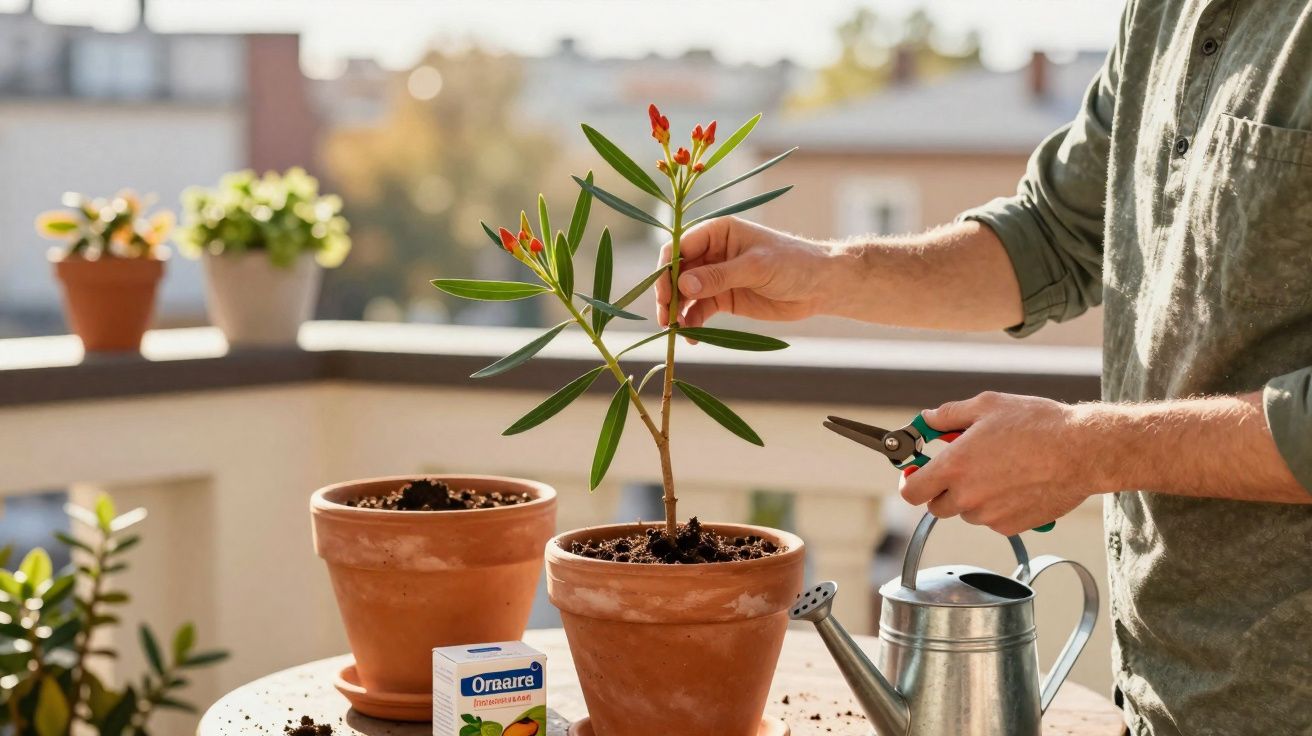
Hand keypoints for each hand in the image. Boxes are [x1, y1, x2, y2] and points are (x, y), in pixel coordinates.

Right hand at [656, 216, 832, 327]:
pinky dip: (692, 323)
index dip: (666, 270)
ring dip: (678, 312)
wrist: (820, 286)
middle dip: (668, 295)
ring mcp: (716, 276)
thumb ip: (719, 276)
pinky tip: (692, 337)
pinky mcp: (723, 297)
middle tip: (666, 319)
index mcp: (718, 232)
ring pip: (684, 294)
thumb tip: (683, 285)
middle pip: (676, 272)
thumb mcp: (756, 267)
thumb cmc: (793, 264)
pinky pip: (698, 310)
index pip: (679, 247)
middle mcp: (712, 252)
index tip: (665, 294)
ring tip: (678, 331)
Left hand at [899, 392, 1106, 535]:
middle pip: (936, 506)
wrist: (1082, 451)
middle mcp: (967, 496)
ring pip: (966, 512)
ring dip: (972, 497)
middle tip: (962, 469)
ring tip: (999, 470)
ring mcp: (989, 515)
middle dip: (943, 489)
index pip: (911, 491)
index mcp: (954, 467)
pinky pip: (992, 520)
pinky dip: (997, 507)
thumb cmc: (1038, 425)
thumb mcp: (987, 406)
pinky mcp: (1012, 526)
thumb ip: (949, 415)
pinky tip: (1016, 483)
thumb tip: (928, 419)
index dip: (910, 482)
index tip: (916, 473)